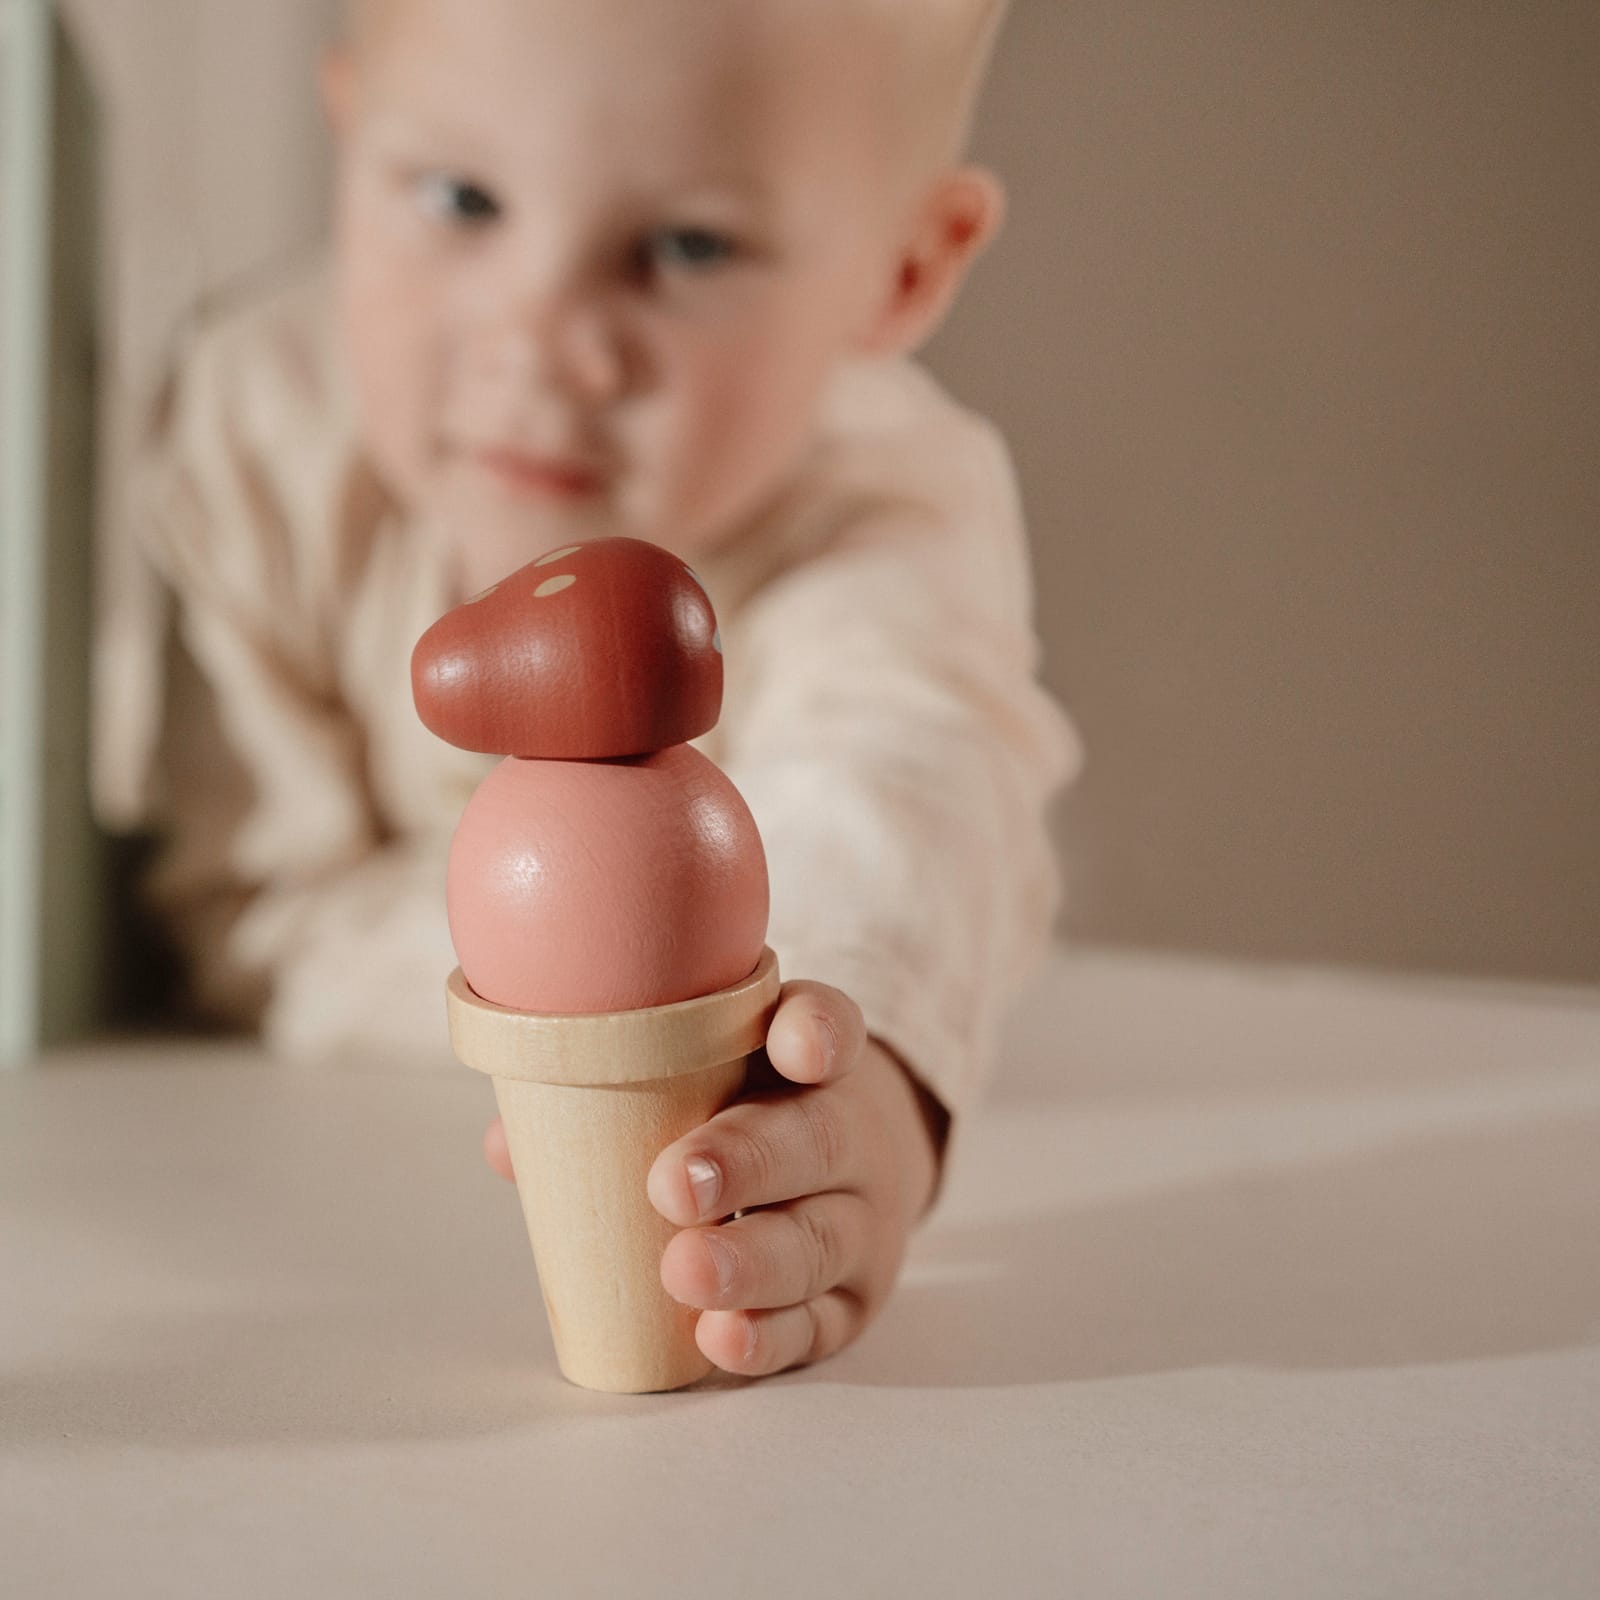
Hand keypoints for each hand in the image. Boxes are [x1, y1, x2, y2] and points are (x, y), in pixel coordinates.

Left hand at [480, 979, 948, 1377]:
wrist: (854, 1172)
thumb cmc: (748, 1111)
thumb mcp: (706, 1075)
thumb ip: (616, 1090)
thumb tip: (510, 1145)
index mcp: (810, 1059)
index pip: (827, 1025)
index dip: (813, 1032)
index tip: (791, 1045)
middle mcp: (848, 1133)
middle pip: (818, 1140)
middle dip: (746, 1162)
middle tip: (671, 1185)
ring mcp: (857, 1221)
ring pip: (817, 1241)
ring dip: (751, 1263)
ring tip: (684, 1271)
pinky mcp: (851, 1300)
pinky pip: (818, 1323)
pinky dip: (771, 1336)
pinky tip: (722, 1339)